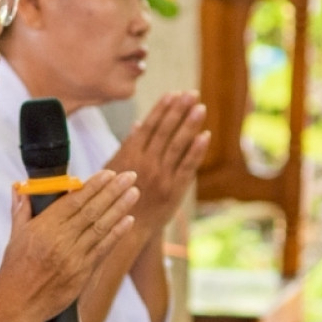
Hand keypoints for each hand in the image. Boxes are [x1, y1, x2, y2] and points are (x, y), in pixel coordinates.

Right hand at [0, 168, 137, 321]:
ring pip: (101, 227)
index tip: (109, 173)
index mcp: (43, 227)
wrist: (18, 304)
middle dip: (113, 191)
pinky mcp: (82, 273)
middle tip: (130, 176)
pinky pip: (103, 249)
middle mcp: (61, 240)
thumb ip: (21, 211)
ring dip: (120, 208)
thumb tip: (19, 189)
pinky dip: (117, 233)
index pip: (74, 201)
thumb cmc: (14, 271)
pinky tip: (128, 220)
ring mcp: (74, 257)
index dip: (94, 186)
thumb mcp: (14, 237)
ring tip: (134, 192)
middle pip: (92, 210)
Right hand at [106, 92, 206, 221]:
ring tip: (200, 107)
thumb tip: (139, 124)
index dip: (162, 109)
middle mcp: (146, 162)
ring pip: (177, 145)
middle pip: (165, 131)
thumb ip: (128, 146)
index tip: (173, 93)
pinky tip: (205, 134)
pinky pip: (187, 166)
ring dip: (190, 124)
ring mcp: (161, 175)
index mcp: (130, 155)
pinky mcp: (174, 189)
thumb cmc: (118, 196)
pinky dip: (196, 150)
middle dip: (179, 110)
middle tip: (191, 93)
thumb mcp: (115, 169)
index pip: (149, 126)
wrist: (126, 228)